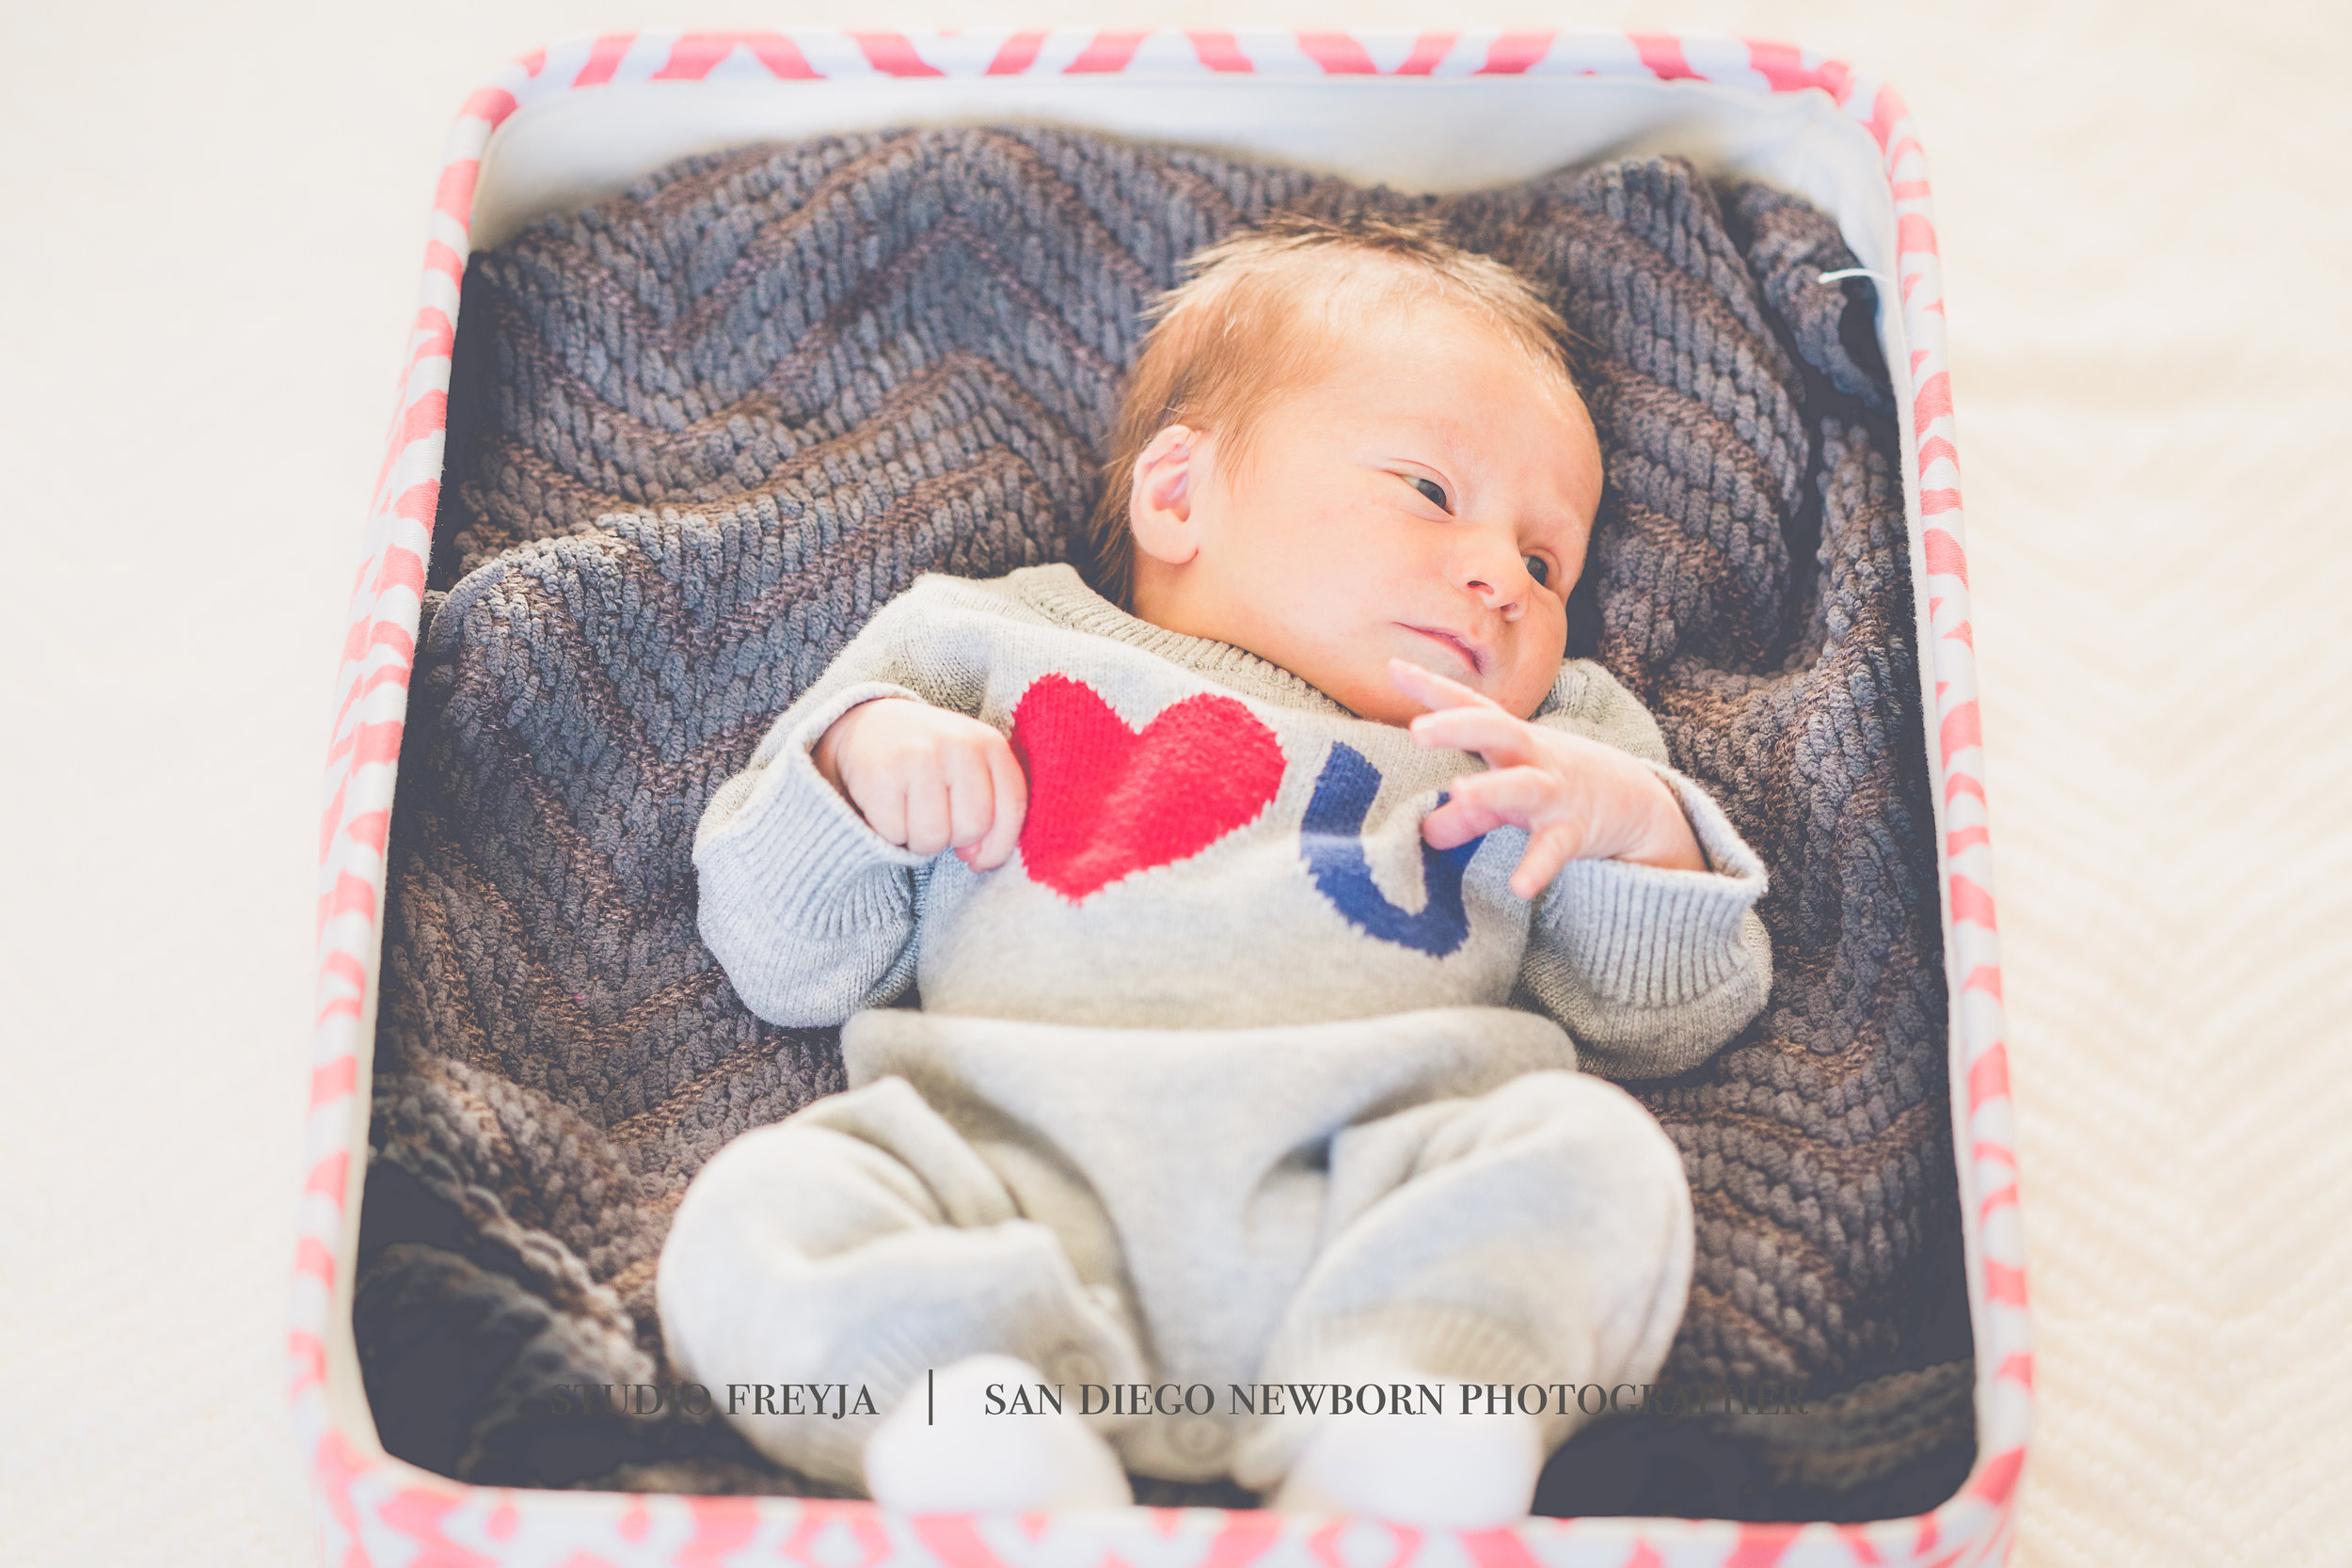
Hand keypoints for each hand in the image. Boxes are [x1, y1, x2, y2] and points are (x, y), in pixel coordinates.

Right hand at [812, 698, 1027, 870]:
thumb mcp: (969, 771)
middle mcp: (959, 745)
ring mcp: (919, 757)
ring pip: (933, 837)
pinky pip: (895, 834)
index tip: (979, 859)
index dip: (999, 846)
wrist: (868, 725)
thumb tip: (974, 856)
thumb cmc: (929, 759)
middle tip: (936, 821)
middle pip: (973, 826)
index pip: (1012, 808)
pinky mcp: (881, 775)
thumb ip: (986, 811)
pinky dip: (889, 832)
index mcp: (990, 744)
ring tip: (911, 815)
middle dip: (954, 839)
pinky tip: (888, 807)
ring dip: (919, 840)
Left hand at [1390, 659, 1705, 896]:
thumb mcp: (1511, 792)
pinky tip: (1519, 887)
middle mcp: (1532, 758)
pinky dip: (1538, 868)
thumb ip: (1468, 812)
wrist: (1639, 804)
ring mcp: (1556, 792)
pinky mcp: (1575, 830)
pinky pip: (1554, 849)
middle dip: (1458, 726)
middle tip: (1417, 731)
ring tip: (1460, 791)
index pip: (1470, 706)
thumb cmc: (1560, 789)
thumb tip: (1425, 833)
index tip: (1393, 668)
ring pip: (1523, 786)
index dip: (1434, 688)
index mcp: (1512, 741)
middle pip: (1496, 729)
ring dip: (1492, 789)